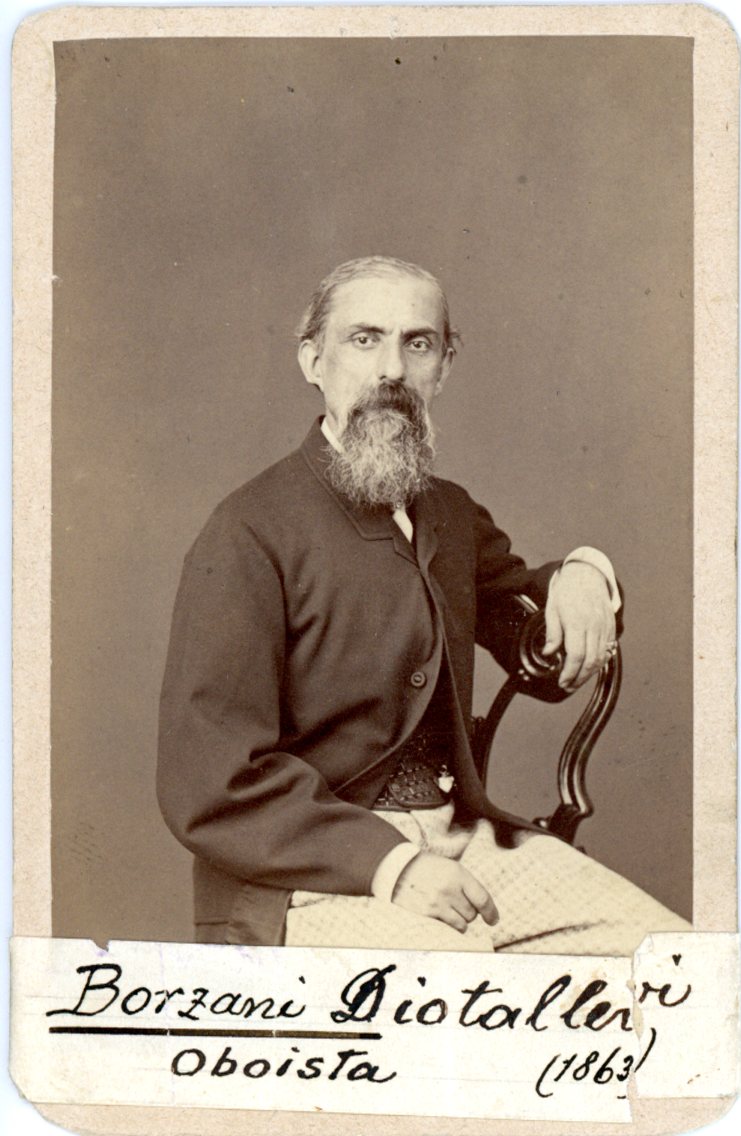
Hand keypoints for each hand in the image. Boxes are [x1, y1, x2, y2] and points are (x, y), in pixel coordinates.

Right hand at [391, 852, 497, 932]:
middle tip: (456, 904)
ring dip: (459, 921)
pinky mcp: (426, 914)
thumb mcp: (451, 868)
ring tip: (447, 909)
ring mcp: (437, 903)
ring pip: (462, 924)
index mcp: (457, 873)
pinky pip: (448, 929)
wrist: (399, 868)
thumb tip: (485, 909)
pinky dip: (448, 926)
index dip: (491, 912)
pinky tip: (440, 915)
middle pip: (472, 914)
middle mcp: (448, 889)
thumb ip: (467, 885)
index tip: (493, 920)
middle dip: (468, 912)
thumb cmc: (428, 868)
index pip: (482, 898)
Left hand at [543, 561, 615, 690]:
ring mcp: (604, 627)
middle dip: (579, 678)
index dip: (569, 673)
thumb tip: (549, 653)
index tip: (562, 681)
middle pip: (590, 661)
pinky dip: (599, 662)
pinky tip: (589, 667)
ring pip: (601, 658)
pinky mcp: (610, 627)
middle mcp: (594, 626)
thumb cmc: (568, 591)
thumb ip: (553, 633)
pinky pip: (608, 649)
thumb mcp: (552, 609)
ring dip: (589, 673)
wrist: (587, 574)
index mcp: (577, 622)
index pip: (576, 655)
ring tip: (577, 680)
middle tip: (568, 686)